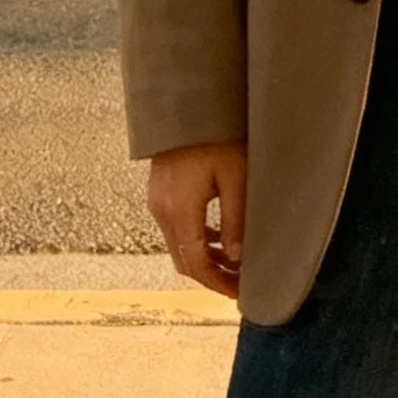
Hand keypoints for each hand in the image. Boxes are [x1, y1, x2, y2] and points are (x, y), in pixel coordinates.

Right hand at [147, 139, 245, 301]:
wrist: (187, 104)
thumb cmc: (215, 135)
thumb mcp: (235, 179)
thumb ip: (235, 221)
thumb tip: (236, 257)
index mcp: (179, 210)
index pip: (196, 264)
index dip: (217, 284)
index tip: (238, 293)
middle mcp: (162, 210)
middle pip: (184, 261)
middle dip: (212, 277)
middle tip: (239, 284)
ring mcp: (157, 202)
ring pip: (178, 246)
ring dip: (205, 259)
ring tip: (234, 263)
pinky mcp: (160, 193)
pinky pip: (175, 229)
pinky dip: (196, 241)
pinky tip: (218, 238)